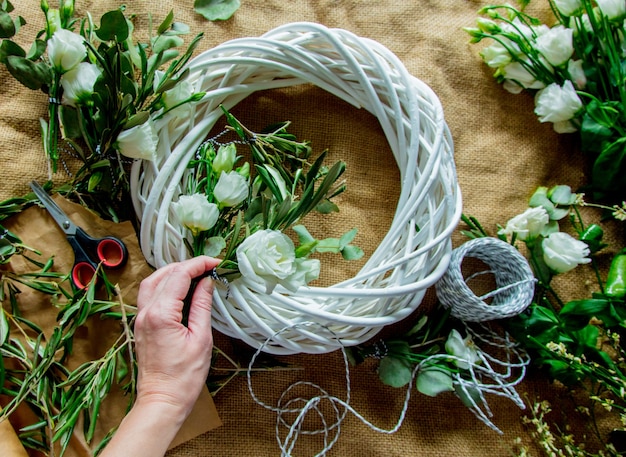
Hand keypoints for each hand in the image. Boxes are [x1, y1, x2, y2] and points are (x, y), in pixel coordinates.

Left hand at [134, 255, 220, 417]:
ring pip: (152, 282)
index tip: (216, 263)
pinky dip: (164, 285)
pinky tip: (179, 288)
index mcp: (161, 314)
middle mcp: (146, 312)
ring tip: (194, 272)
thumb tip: (207, 283)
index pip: (179, 276)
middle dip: (186, 265)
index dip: (199, 265)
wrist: (162, 400)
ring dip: (172, 272)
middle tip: (208, 267)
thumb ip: (202, 306)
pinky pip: (149, 295)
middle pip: (164, 274)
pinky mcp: (141, 325)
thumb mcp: (201, 339)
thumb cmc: (184, 376)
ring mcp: (140, 319)